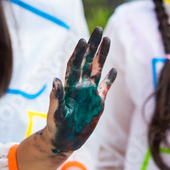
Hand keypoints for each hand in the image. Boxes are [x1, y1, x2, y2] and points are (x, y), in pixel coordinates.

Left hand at [43, 27, 115, 154]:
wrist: (64, 140)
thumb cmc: (56, 127)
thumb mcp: (55, 114)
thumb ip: (56, 98)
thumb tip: (55, 80)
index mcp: (70, 86)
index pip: (76, 64)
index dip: (79, 52)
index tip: (83, 39)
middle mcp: (80, 85)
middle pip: (88, 60)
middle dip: (93, 45)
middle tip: (99, 29)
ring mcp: (90, 92)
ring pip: (98, 69)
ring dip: (103, 55)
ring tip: (108, 39)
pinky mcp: (98, 101)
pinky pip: (105, 87)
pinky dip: (110, 79)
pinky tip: (114, 69)